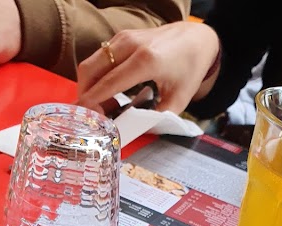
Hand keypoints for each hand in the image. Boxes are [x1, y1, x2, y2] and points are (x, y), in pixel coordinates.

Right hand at [77, 22, 220, 114]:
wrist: (196, 39)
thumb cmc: (189, 69)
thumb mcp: (178, 100)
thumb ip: (155, 117)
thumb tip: (132, 132)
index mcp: (146, 60)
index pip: (109, 83)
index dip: (94, 102)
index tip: (86, 119)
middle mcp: (130, 45)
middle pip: (91, 70)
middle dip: (85, 95)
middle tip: (91, 117)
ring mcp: (124, 38)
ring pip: (91, 63)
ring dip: (90, 87)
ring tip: (102, 109)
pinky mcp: (121, 38)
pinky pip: (99, 59)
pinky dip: (96, 78)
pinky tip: (108, 95)